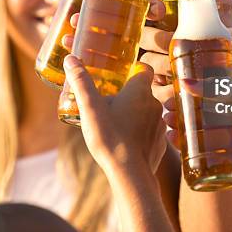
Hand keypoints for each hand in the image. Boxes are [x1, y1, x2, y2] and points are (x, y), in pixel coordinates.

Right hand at [63, 55, 166, 174]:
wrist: (130, 172)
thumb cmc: (110, 136)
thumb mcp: (90, 106)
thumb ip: (81, 82)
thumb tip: (71, 58)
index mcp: (139, 90)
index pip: (144, 69)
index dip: (134, 69)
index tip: (122, 74)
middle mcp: (154, 103)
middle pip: (144, 91)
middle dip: (129, 94)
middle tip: (111, 100)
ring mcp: (159, 123)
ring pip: (147, 112)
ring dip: (135, 114)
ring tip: (116, 122)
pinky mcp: (160, 142)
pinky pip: (150, 131)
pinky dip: (140, 132)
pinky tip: (126, 140)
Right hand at [161, 13, 231, 174]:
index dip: (216, 58)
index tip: (192, 52)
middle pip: (219, 89)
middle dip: (193, 86)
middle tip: (170, 83)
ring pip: (211, 114)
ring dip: (186, 111)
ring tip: (167, 109)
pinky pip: (216, 141)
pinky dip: (192, 138)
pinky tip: (174, 133)